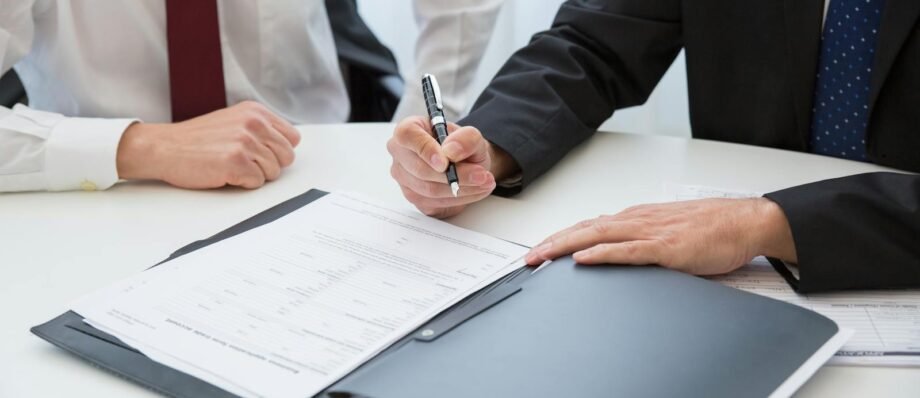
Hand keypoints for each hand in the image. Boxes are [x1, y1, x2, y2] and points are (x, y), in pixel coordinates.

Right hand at [116, 101, 300, 188]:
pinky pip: (257, 183)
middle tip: (245, 163)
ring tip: (231, 166)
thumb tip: (286, 147)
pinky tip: (225, 173)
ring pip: (273, 172)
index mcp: (255, 112)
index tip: (262, 154)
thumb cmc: (196, 139)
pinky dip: (243, 183)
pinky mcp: (237, 162)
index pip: (292, 138)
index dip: (278, 151)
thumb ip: (260, 129)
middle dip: (270, 165)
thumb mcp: (233, 121)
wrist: (165, 147)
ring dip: (254, 175)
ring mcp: (245, 142)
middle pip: (287, 157)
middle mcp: (254, 123)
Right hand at [387, 116, 516, 217]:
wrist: (467, 163)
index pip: (407, 136)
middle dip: (455, 175)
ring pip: (430, 190)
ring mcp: (404, 179)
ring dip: (462, 189)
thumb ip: (465, 138)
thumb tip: (451, 151)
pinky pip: (435, 203)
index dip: (425, 149)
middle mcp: (401, 154)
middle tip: (481, 175)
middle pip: (420, 169)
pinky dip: (459, 199)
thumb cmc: (462, 147)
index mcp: (409, 130)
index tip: (445, 162)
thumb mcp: (472, 136)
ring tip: (484, 182)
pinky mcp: (415, 198)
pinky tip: (474, 190)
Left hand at [524, 198, 797, 274]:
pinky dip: (601, 253)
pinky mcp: (665, 247)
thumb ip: (642, 240)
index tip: (539, 249)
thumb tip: (618, 252)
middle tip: (528, 257)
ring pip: (597, 235)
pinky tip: (583, 258)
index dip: (561, 236)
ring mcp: (650, 232)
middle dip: (552, 243)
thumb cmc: (712, 228)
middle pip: (584, 228)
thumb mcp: (668, 232)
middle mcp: (637, 220)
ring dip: (565, 246)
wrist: (745, 222)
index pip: (590, 226)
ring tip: (541, 256)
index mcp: (637, 217)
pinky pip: (627, 250)